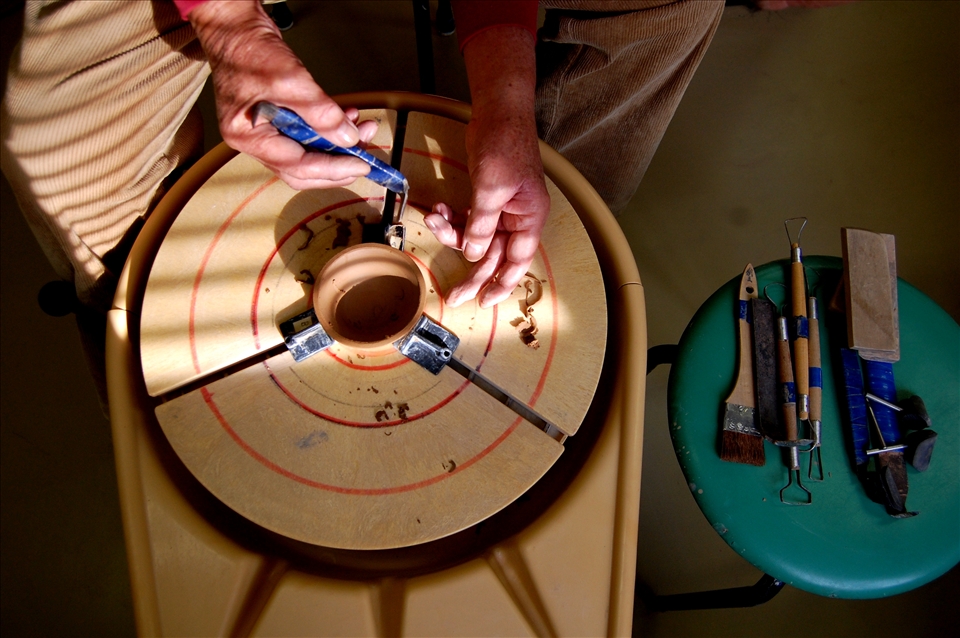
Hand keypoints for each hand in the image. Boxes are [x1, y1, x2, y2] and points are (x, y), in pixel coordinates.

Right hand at [189, 0, 377, 189]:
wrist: (235, 27)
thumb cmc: (248, 49)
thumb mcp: (290, 80)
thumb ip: (320, 113)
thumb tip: (347, 137)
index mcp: (248, 137)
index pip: (298, 167)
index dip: (333, 168)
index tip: (361, 163)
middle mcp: (254, 141)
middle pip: (302, 170)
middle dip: (337, 164)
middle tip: (364, 157)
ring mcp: (264, 132)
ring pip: (307, 154)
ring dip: (336, 146)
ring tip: (361, 131)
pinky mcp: (276, 122)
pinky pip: (305, 137)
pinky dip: (327, 131)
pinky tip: (345, 120)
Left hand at [423, 26, 548, 307]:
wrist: (498, 111)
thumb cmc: (504, 146)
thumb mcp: (491, 189)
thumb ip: (482, 225)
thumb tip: (475, 255)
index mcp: (529, 217)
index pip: (517, 260)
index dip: (502, 284)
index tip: (486, 302)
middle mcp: (518, 217)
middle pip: (495, 255)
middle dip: (473, 273)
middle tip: (454, 295)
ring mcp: (502, 208)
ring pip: (477, 237)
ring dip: (454, 234)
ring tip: (436, 220)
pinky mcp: (486, 198)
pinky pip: (470, 220)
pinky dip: (453, 218)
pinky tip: (439, 209)